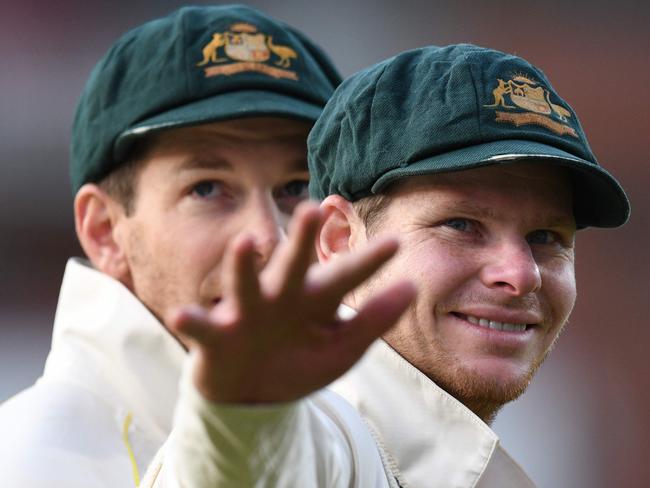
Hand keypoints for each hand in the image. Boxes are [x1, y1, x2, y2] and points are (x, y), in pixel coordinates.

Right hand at [168, 201, 415, 403]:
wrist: (253, 397)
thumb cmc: (299, 363)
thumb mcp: (342, 348)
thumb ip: (373, 321)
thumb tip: (412, 287)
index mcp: (314, 301)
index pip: (344, 277)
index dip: (367, 262)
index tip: (395, 242)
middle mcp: (280, 299)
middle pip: (293, 266)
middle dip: (302, 240)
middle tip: (313, 209)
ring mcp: (247, 315)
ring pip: (245, 286)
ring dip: (243, 266)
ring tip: (245, 243)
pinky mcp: (217, 338)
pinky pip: (203, 329)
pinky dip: (194, 322)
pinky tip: (182, 316)